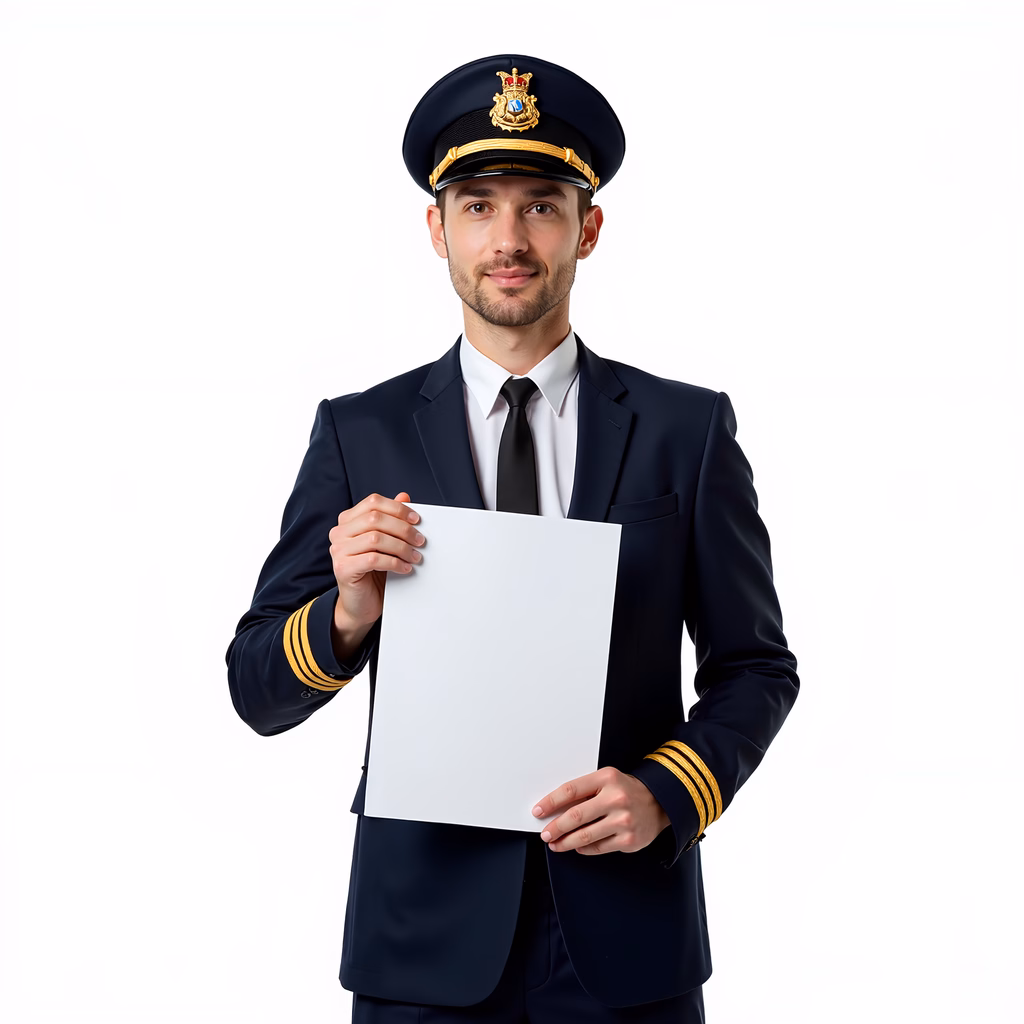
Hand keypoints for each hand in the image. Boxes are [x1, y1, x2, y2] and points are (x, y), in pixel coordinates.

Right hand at [328, 491, 424, 632]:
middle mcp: (339, 532)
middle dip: (403, 529)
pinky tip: (405, 568)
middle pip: (375, 518)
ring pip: (375, 538)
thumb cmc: (373, 572)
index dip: (397, 508)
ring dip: (401, 547)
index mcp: (347, 521)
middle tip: (420, 541)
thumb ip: (391, 519)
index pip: (373, 502)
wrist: (360, 604)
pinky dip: (394, 563)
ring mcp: (338, 550)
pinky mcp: (343, 568)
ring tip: (415, 556)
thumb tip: (404, 496)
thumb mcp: (385, 543)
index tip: (417, 520)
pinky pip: (373, 559)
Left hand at [531, 767, 669, 855]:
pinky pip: (598, 847)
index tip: (538, 810)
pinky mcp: (629, 840)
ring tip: (555, 844)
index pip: (571, 790)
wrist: (659, 803)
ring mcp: (623, 820)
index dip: (551, 802)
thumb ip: (584, 791)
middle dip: (555, 826)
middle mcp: (616, 798)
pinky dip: (584, 848)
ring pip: (585, 835)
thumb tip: (555, 809)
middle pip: (575, 815)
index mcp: (607, 778)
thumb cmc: (627, 791)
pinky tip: (577, 846)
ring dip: (565, 842)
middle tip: (545, 833)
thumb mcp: (607, 781)